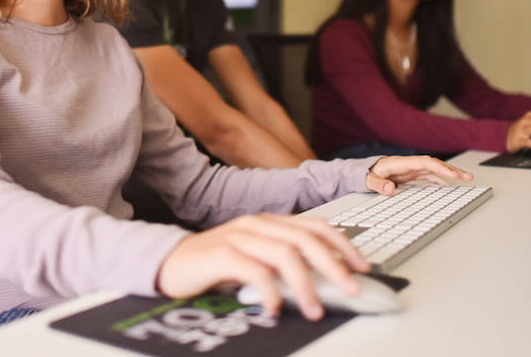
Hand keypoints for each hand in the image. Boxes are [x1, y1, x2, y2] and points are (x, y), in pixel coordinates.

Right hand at [155, 213, 367, 320]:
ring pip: (285, 254)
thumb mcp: (256, 261)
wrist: (169, 263)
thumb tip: (327, 283)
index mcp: (270, 222)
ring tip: (314, 309)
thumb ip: (284, 265)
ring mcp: (238, 236)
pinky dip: (270, 291)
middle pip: (306, 239)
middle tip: (351, 289)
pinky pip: (253, 270)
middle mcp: (257, 224)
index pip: (316, 226)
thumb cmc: (215, 266)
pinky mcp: (220, 254)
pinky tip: (276, 308)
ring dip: (305, 284)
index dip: (342, 245)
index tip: (362, 267)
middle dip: (334, 265)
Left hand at [365, 155, 472, 194]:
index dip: (440, 168)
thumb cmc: (366, 174)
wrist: (363, 171)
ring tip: (465, 178)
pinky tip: (448, 184)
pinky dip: (439, 178)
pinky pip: (428, 175)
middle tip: (468, 176)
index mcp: (400, 163)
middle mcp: (408, 164)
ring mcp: (411, 169)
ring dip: (449, 173)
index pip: (425, 163)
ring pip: (434, 169)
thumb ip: (377, 184)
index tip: (453, 175)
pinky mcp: (410, 174)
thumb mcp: (368, 180)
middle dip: (451, 169)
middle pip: (434, 164)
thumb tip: (389, 190)